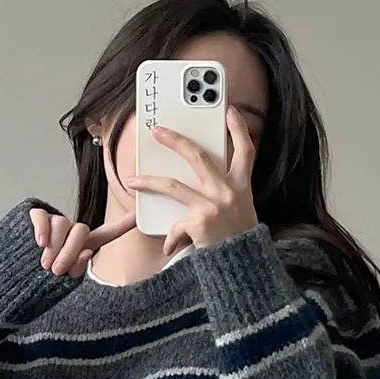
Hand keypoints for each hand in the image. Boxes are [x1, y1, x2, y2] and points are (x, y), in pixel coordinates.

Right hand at [29, 209, 136, 277]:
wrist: (13, 280)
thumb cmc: (39, 281)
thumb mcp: (62, 280)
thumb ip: (77, 268)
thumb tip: (86, 252)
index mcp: (82, 245)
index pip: (106, 233)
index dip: (122, 224)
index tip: (137, 215)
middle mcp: (70, 231)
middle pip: (81, 230)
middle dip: (70, 251)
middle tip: (56, 270)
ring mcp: (54, 223)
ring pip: (63, 224)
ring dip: (54, 247)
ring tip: (44, 264)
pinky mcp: (35, 217)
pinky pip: (43, 216)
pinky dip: (42, 230)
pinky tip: (39, 243)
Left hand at [124, 106, 257, 255]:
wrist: (242, 268)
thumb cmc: (238, 241)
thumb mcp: (241, 212)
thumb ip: (224, 194)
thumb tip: (193, 185)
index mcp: (242, 187)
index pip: (245, 151)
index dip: (238, 129)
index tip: (229, 111)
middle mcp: (228, 192)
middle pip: (198, 156)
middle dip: (176, 140)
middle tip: (158, 131)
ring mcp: (213, 206)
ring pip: (173, 185)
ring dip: (150, 181)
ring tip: (133, 180)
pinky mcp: (199, 222)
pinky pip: (175, 227)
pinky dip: (170, 239)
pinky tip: (168, 247)